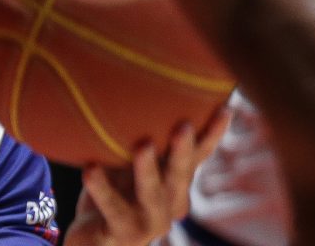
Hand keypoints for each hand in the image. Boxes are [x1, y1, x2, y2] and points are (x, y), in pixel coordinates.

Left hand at [63, 108, 231, 245]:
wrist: (92, 236)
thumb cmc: (113, 188)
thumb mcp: (129, 159)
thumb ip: (140, 135)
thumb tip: (140, 84)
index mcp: (176, 182)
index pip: (199, 156)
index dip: (212, 134)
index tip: (224, 107)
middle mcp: (170, 203)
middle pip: (180, 175)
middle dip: (183, 151)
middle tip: (183, 125)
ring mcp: (149, 222)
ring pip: (152, 195)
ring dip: (148, 170)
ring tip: (143, 146)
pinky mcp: (123, 234)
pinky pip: (113, 209)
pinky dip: (101, 188)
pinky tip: (90, 169)